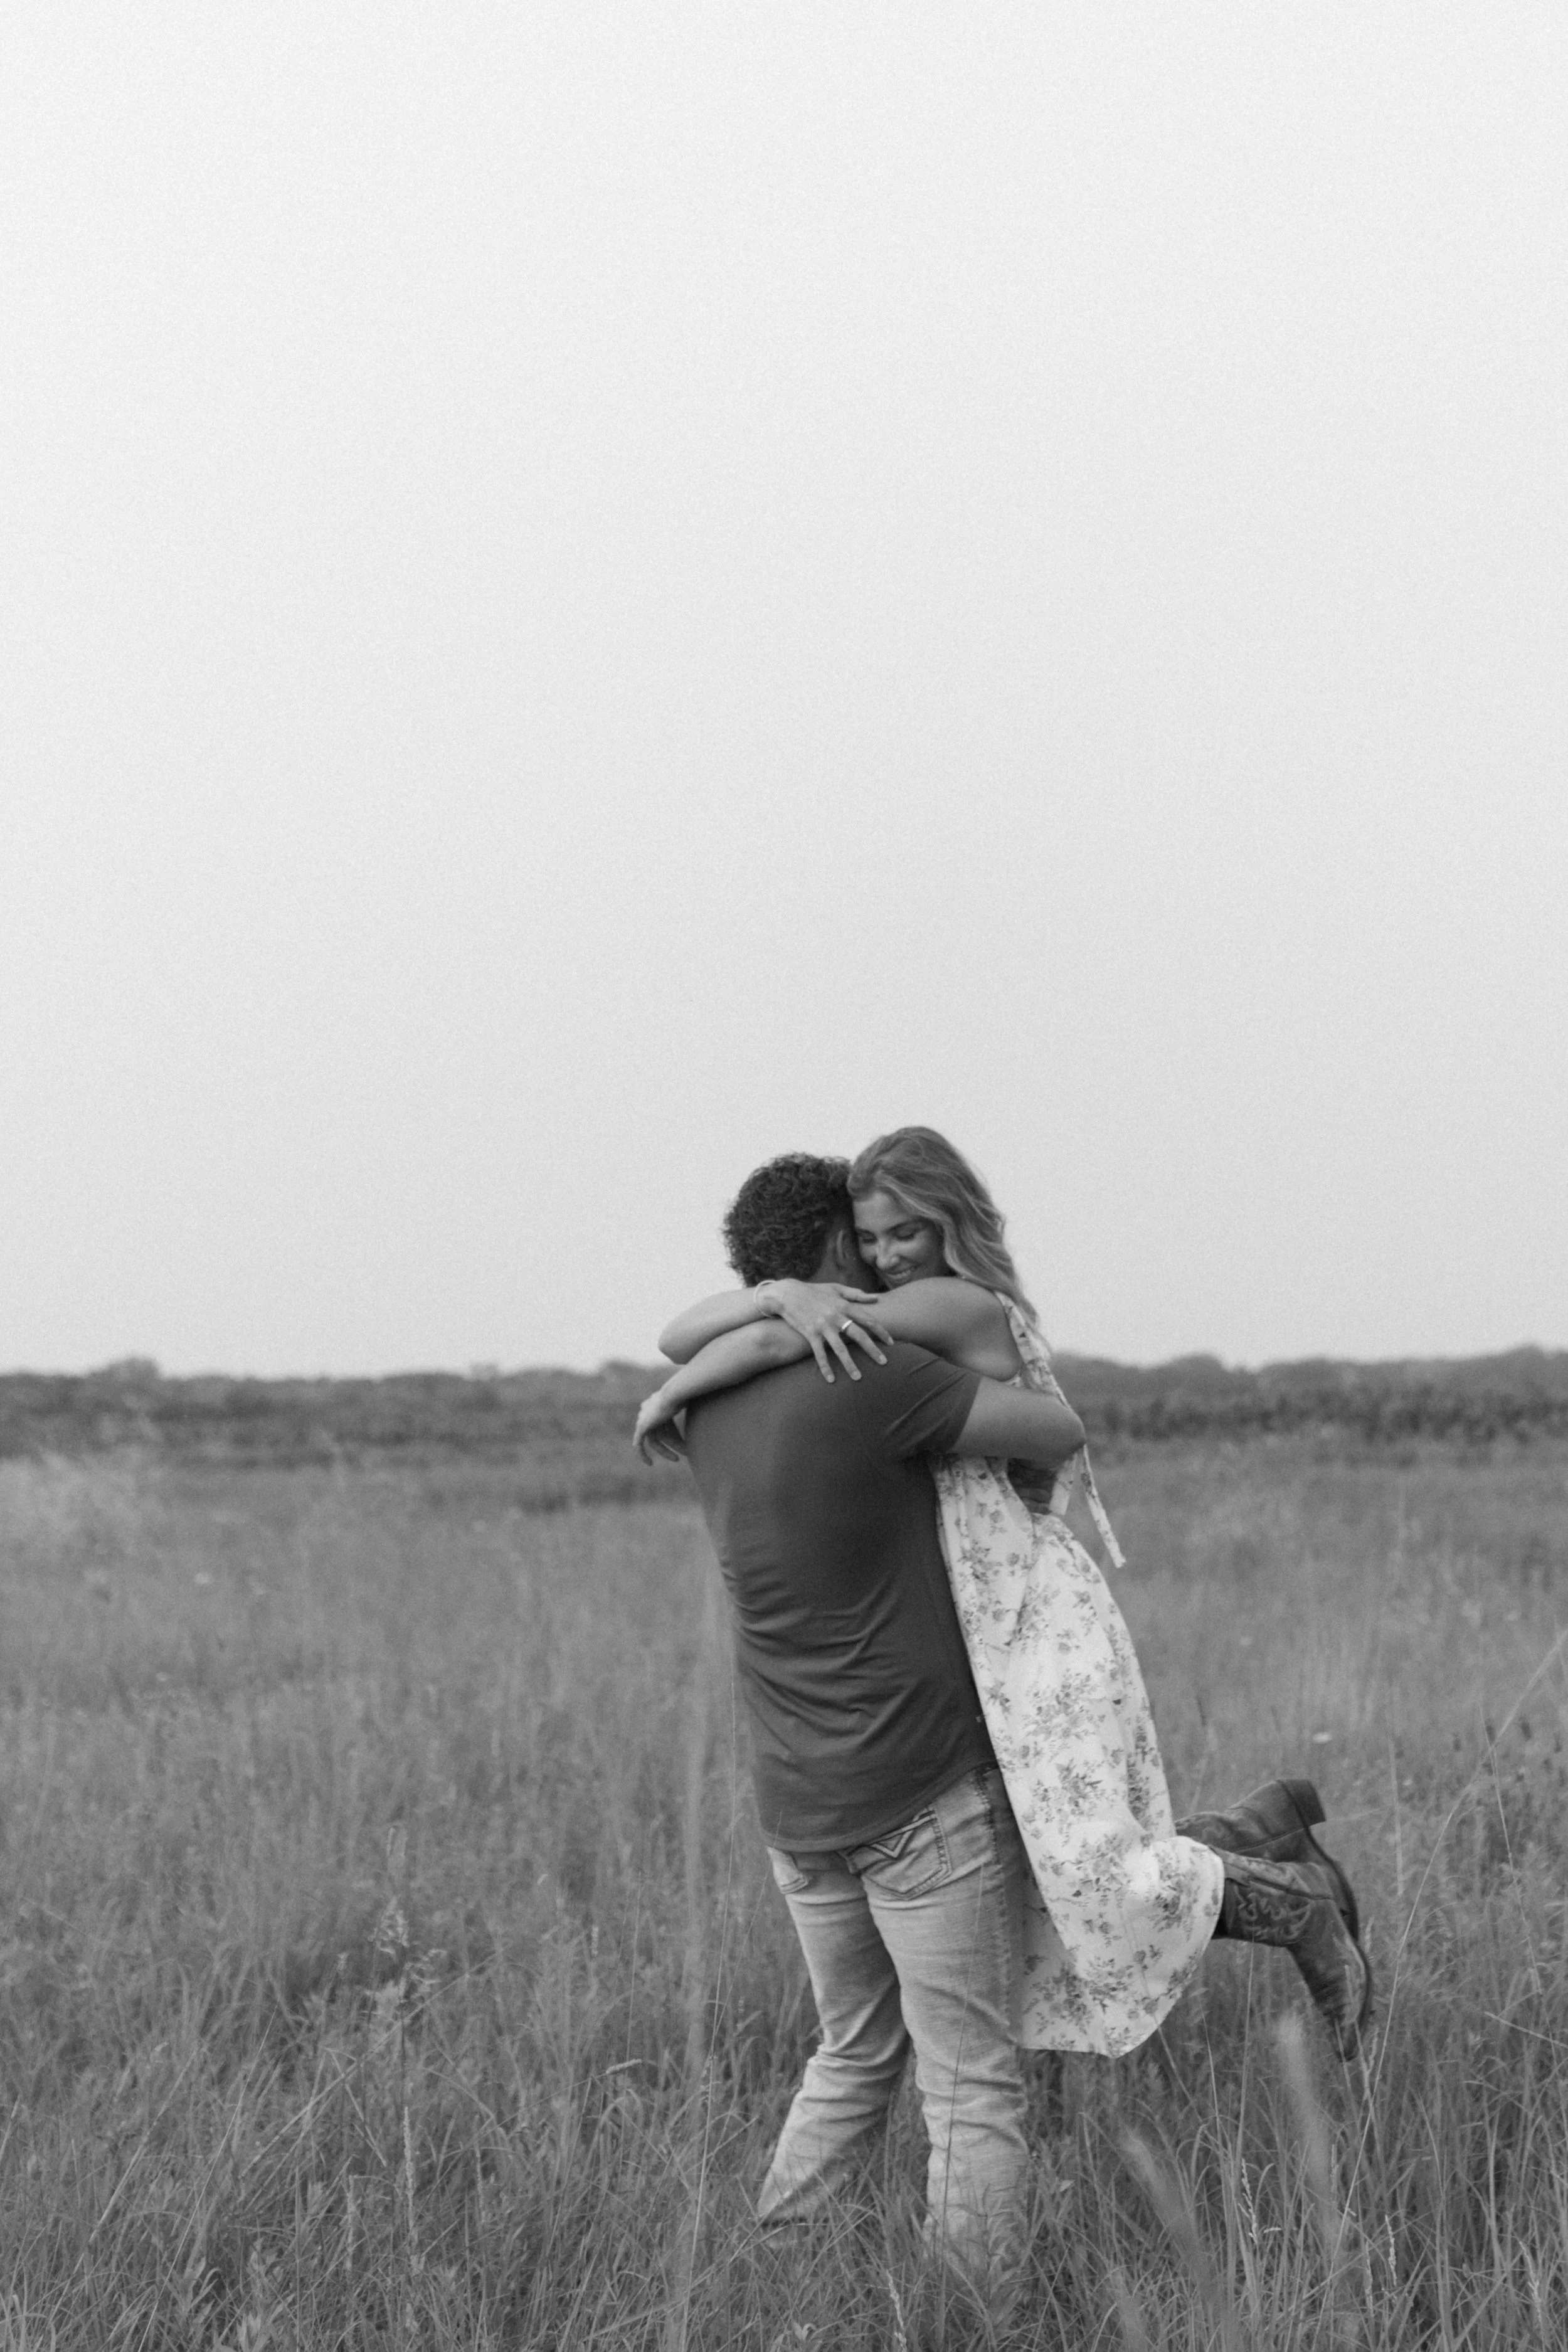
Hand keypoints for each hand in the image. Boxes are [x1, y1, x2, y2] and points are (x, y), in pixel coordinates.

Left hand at [633, 1388, 687, 1464]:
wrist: (676, 1392)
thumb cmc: (688, 1393)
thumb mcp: (690, 1399)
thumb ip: (692, 1404)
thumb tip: (707, 1407)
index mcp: (657, 1401)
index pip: (665, 1423)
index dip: (675, 1434)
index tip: (685, 1444)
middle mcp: (648, 1409)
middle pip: (661, 1432)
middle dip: (673, 1443)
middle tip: (684, 1453)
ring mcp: (644, 1417)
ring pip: (654, 1439)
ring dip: (665, 1450)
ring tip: (676, 1459)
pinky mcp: (642, 1426)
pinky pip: (640, 1443)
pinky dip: (643, 1453)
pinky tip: (649, 1463)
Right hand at [762, 1280, 892, 1382]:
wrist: (787, 1293)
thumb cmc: (814, 1291)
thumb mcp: (835, 1288)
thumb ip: (856, 1293)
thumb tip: (875, 1298)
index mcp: (844, 1305)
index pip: (868, 1320)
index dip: (881, 1331)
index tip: (891, 1343)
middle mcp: (836, 1316)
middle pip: (859, 1335)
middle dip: (873, 1350)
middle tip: (883, 1363)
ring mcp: (823, 1326)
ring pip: (840, 1348)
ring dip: (850, 1364)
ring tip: (858, 1378)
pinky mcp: (810, 1334)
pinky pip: (819, 1354)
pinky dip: (825, 1367)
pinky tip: (831, 1379)